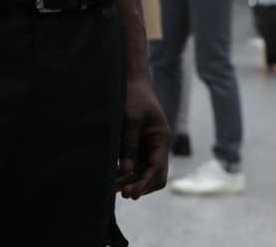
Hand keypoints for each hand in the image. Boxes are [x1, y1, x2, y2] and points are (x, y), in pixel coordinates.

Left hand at [117, 75, 169, 199]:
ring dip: (132, 181)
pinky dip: (126, 173)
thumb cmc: (133, 97)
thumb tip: (126, 170)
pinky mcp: (137, 146)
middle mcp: (157, 146)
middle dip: (141, 185)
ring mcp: (148, 147)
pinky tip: (113, 179)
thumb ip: (128, 145)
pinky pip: (134, 165)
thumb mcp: (130, 120)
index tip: (133, 193)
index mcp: (161, 139)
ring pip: (144, 173)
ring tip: (114, 189)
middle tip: (124, 194)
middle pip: (155, 175)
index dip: (145, 182)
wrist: (131, 82)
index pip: (157, 168)